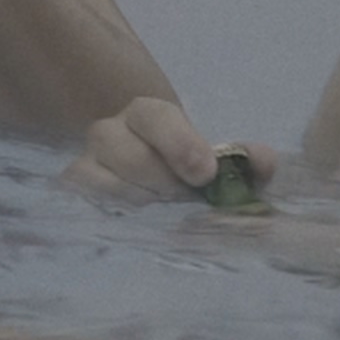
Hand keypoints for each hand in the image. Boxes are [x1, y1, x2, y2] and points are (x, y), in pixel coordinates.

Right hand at [66, 96, 281, 204]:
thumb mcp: (217, 162)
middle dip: (167, 185)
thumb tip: (264, 163)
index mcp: (147, 115)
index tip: (205, 174)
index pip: (156, 117)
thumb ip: (244, 160)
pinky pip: (87, 204)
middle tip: (188, 202)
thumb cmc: (184, 171)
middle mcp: (109, 131)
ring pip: (109, 186)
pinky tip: (137, 224)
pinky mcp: (74, 192)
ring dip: (144, 205)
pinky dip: (115, 217)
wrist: (148, 181)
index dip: (180, 144)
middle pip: (132, 157)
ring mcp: (85, 163)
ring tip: (164, 213)